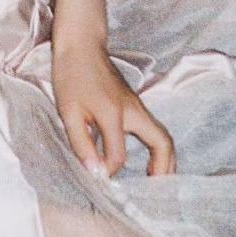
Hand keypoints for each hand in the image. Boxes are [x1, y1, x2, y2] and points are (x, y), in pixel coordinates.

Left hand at [51, 40, 175, 178]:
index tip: (98, 180)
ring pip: (163, 136)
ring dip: (166, 159)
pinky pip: (155, 130)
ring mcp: (138, 106)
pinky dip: (159, 148)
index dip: (108, 171)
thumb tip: (96, 173)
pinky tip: (150, 162)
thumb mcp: (69, 112)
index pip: (118, 155)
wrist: (82, 46)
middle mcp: (133, 110)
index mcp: (114, 113)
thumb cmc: (71, 77)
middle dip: (164, 168)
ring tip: (158, 180)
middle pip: (163, 142)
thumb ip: (82, 144)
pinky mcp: (137, 105)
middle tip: (156, 190)